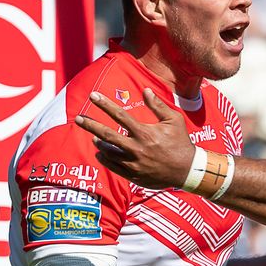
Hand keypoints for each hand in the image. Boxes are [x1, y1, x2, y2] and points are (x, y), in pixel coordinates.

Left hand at [74, 88, 194, 189]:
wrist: (187, 170)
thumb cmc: (181, 142)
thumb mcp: (174, 120)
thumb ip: (158, 106)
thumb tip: (145, 90)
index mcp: (145, 133)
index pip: (120, 116)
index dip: (105, 105)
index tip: (93, 96)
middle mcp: (136, 148)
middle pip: (107, 135)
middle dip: (90, 125)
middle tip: (78, 119)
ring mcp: (133, 163)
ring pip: (108, 152)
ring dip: (99, 142)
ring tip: (94, 136)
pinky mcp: (133, 175)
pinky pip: (113, 166)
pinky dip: (104, 159)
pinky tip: (101, 153)